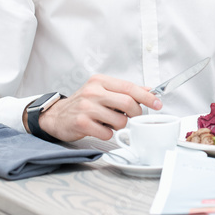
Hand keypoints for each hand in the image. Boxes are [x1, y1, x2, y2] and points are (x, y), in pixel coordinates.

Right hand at [28, 74, 161, 141]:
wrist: (57, 116)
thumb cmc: (83, 103)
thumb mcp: (103, 90)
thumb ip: (125, 91)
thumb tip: (149, 90)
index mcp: (100, 80)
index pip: (129, 87)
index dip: (147, 96)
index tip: (158, 104)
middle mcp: (93, 91)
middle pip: (128, 103)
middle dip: (135, 113)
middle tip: (130, 116)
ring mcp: (87, 107)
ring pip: (120, 120)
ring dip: (119, 125)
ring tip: (109, 121)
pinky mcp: (82, 123)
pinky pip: (107, 133)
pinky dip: (108, 133)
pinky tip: (99, 128)